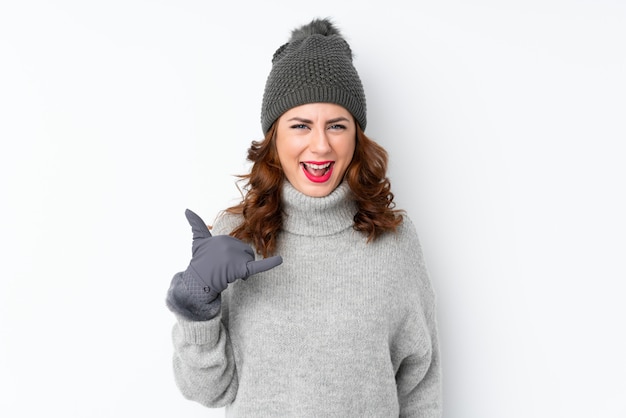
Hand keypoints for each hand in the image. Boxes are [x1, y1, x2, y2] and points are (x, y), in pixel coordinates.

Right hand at [166, 209, 282, 319]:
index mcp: (224, 238)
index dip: (231, 254)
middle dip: (238, 262)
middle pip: (245, 251)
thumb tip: (187, 210)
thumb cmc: (200, 261)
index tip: (220, 262)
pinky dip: (270, 263)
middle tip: (224, 270)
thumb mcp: (198, 241)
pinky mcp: (242, 268)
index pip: (238, 244)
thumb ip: (196, 224)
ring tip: (228, 274)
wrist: (199, 280)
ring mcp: (235, 257)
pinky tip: (280, 260)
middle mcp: (230, 245)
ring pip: (249, 259)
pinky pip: (258, 266)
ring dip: (242, 269)